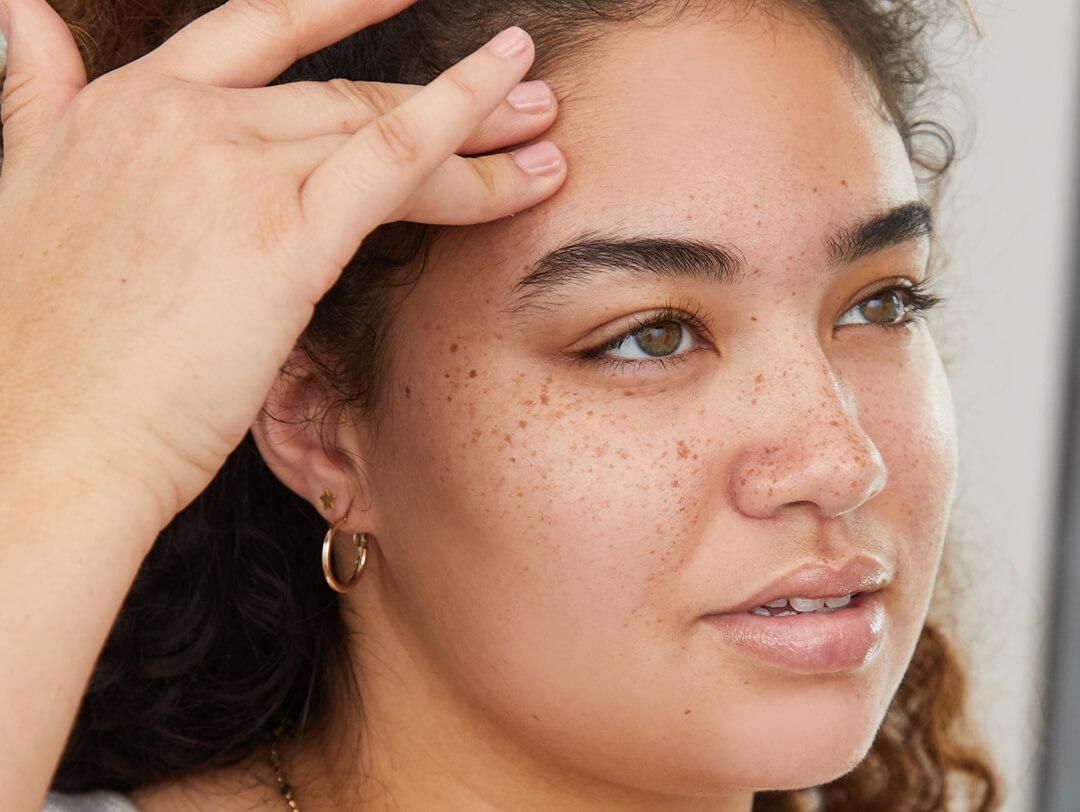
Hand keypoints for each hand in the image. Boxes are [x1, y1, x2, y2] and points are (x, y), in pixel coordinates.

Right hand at [0, 0, 564, 529]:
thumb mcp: (19, 184)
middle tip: (520, 94)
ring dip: (480, 127)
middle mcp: (184, 117)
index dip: (341, 5)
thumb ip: (33, 96)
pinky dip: (466, 148)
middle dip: (447, 92)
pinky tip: (524, 152)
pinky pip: (395, 168)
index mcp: (128, 105)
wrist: (39, 440)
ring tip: (544, 131)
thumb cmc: (40, 349)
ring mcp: (232, 169)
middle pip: (346, 88)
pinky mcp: (280, 236)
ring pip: (385, 128)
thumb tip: (21, 10)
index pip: (259, 28)